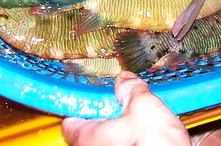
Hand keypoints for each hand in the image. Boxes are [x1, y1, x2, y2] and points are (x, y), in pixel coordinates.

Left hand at [61, 71, 191, 145]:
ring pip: (109, 140)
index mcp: (87, 137)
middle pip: (92, 129)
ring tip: (142, 120)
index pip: (71, 119)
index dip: (85, 103)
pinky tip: (149, 136)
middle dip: (110, 114)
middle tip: (126, 103)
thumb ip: (131, 89)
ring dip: (123, 129)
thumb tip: (125, 80)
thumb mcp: (144, 106)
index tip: (95, 93)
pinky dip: (131, 140)